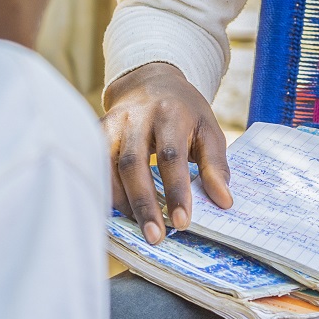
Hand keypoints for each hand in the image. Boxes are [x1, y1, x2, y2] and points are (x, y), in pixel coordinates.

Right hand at [101, 62, 231, 242]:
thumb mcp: (209, 130)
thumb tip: (224, 202)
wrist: (152, 81)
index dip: (176, 190)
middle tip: (155, 236)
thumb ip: (215, 165)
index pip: (171, 155)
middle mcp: (137, 117)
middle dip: (144, 203)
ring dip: (122, 201)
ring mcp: (113, 123)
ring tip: (139, 228)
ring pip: (108, 164)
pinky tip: (116, 211)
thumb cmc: (185, 113)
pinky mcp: (98, 130)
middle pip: (134, 163)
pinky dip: (103, 189)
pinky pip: (94, 163)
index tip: (182, 222)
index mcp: (170, 114)